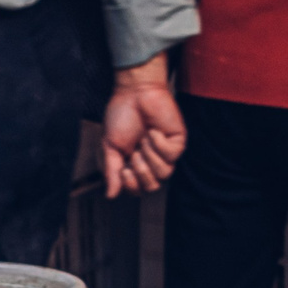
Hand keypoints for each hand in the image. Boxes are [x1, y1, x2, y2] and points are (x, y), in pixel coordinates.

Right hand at [103, 61, 185, 195]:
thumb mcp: (110, 146)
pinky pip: (172, 155)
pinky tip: (153, 131)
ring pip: (164, 173)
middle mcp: (150, 160)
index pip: (137, 189)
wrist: (134, 92)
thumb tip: (110, 195)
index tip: (124, 170)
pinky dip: (159, 143)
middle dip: (141, 172)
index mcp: (133, 163)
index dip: (131, 185)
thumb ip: (111, 171)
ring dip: (150, 156)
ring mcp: (165, 151)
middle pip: (153, 186)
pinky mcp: (177, 141)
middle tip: (135, 153)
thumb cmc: (121, 115)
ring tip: (144, 139)